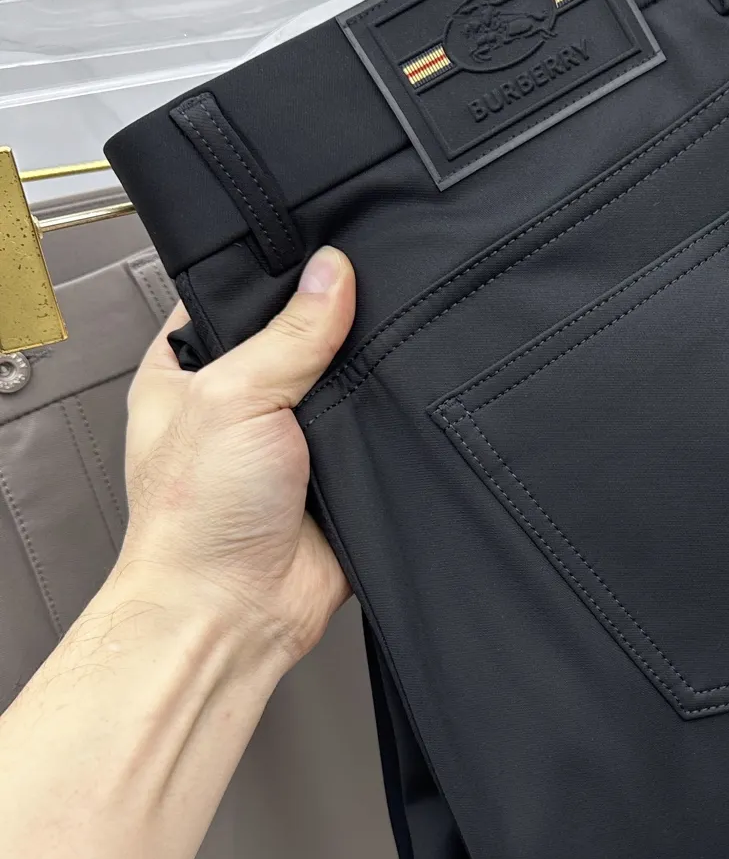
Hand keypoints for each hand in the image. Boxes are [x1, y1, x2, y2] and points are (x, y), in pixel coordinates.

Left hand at [119, 246, 356, 666]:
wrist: (236, 610)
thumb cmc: (195, 520)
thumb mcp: (234, 397)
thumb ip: (291, 334)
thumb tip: (333, 273)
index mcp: (191, 372)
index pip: (239, 298)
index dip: (281, 275)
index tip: (328, 248)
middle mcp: (243, 404)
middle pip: (305, 338)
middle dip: (340, 327)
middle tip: (374, 298)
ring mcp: (296, 443)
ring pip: (349, 386)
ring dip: (370, 381)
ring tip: (394, 353)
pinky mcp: (342, 479)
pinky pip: (379, 438)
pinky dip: (395, 428)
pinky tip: (408, 409)